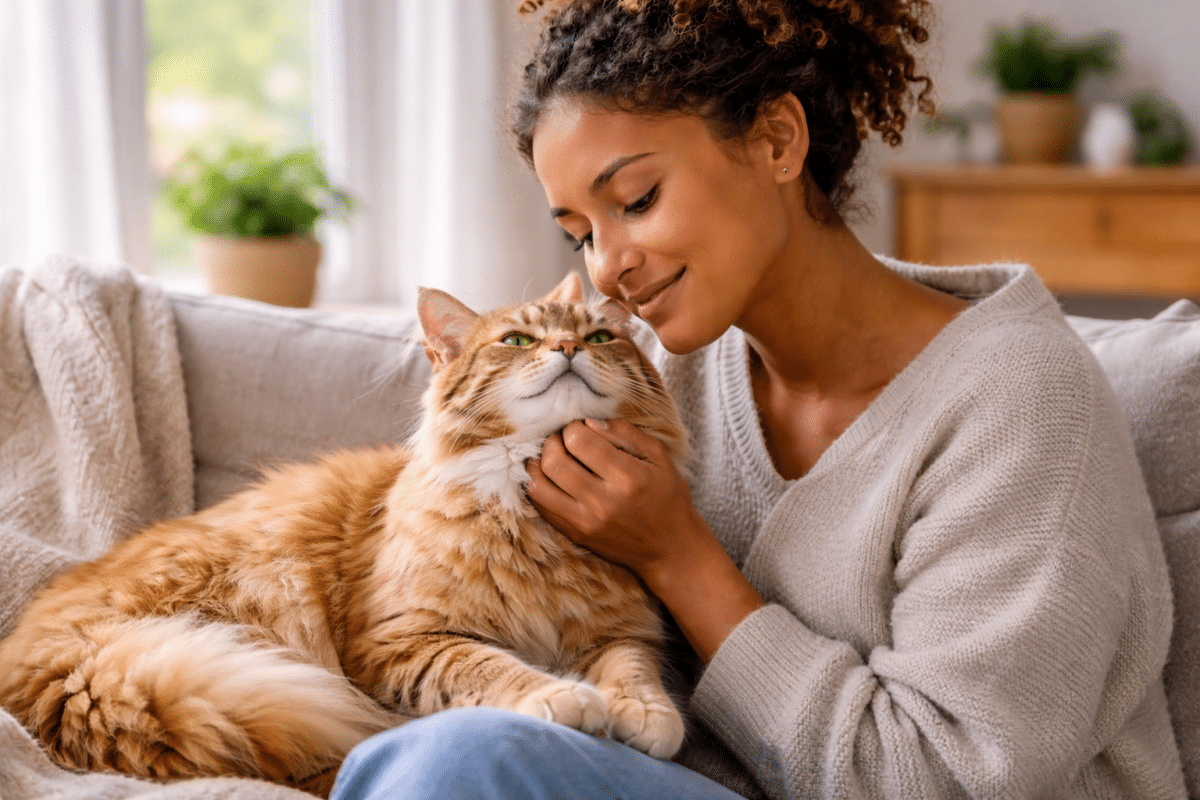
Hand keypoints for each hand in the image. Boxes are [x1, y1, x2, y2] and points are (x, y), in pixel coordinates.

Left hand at [526, 418, 705, 577]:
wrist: (670, 548)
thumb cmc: (668, 498)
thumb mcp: (660, 458)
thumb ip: (626, 433)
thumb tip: (590, 422)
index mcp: (628, 477)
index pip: (579, 441)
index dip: (574, 427)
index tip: (582, 428)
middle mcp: (604, 501)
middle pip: (554, 462)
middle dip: (553, 442)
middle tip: (564, 440)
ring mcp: (586, 521)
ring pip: (540, 486)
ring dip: (540, 464)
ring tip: (554, 457)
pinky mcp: (576, 534)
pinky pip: (541, 506)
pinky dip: (540, 486)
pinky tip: (552, 478)